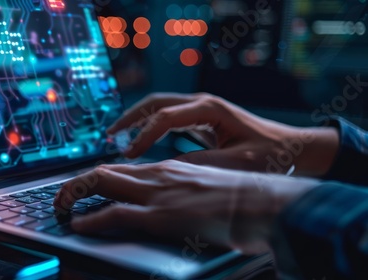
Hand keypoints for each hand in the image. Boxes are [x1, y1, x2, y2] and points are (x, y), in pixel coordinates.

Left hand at [54, 160, 318, 253]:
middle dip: (77, 183)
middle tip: (62, 196)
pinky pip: (115, 214)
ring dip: (75, 194)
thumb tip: (176, 203)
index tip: (85, 188)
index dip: (98, 177)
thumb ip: (185, 191)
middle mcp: (159, 174)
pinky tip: (79, 225)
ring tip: (60, 206)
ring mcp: (159, 193)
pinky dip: (92, 220)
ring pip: (103, 183)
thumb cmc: (245, 198)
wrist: (269, 202)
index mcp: (170, 169)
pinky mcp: (162, 216)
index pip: (123, 169)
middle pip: (105, 171)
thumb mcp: (208, 189)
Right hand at [108, 93, 338, 176]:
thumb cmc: (269, 155)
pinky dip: (151, 125)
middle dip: (131, 117)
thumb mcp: (233, 164)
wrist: (293, 149)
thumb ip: (198, 165)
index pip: (164, 117)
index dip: (143, 135)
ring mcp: (202, 108)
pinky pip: (169, 116)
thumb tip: (163, 169)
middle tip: (110, 134)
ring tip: (117, 134)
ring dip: (138, 118)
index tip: (128, 154)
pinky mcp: (203, 118)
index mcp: (209, 109)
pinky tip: (142, 139)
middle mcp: (203, 103)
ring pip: (160, 106)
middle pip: (156, 102)